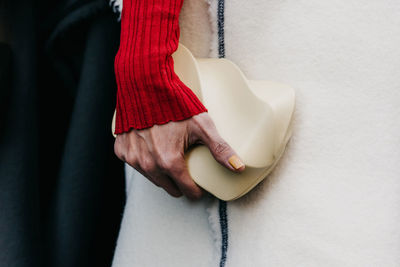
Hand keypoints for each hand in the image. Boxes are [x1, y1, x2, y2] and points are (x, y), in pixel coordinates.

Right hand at [114, 112, 244, 199]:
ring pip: (153, 178)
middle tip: (187, 165)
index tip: (201, 183)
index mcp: (169, 162)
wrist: (144, 83)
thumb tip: (238, 167)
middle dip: (180, 182)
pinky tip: (152, 146)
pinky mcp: (122, 151)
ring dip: (163, 172)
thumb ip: (220, 149)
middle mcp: (148, 165)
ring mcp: (133, 159)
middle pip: (170, 188)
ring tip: (171, 154)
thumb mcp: (202, 125)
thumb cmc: (174, 102)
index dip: (197, 189)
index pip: (187, 191)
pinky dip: (145, 159)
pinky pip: (136, 164)